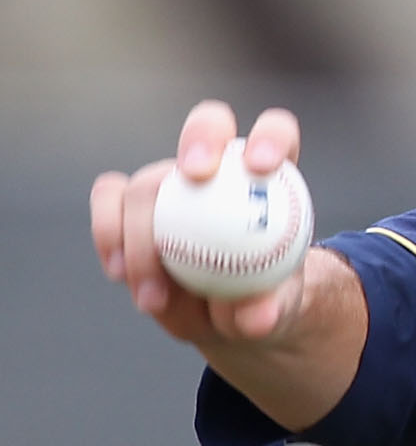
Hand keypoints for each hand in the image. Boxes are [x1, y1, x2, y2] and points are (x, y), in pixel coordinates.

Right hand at [89, 99, 365, 429]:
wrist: (229, 313)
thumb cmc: (265, 299)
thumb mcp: (277, 307)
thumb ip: (270, 307)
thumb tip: (256, 316)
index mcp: (270, 176)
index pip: (276, 133)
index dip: (269, 136)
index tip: (261, 165)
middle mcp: (218, 166)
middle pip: (207, 129)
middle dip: (200, 140)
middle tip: (195, 176)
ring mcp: (169, 182)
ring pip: (148, 181)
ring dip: (143, 228)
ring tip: (152, 290)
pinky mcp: (129, 205)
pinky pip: (109, 204)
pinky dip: (110, 236)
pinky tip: (120, 273)